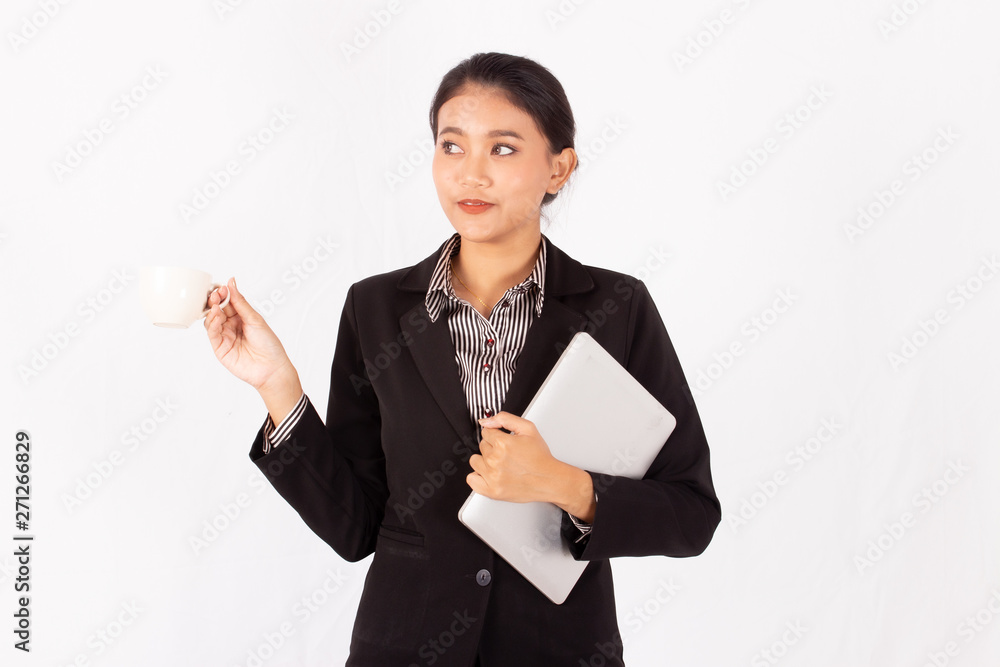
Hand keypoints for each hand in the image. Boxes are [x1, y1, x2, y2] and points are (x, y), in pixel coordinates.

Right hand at [204, 278, 298, 394]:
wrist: (272, 367)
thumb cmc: (269, 344)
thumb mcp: (255, 319)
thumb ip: (240, 302)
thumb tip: (231, 282)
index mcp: (241, 317)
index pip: (227, 302)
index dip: (223, 294)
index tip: (222, 287)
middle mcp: (231, 326)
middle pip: (217, 310)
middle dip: (214, 300)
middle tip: (216, 294)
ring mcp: (224, 337)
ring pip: (211, 320)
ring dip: (212, 311)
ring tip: (216, 305)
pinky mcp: (220, 348)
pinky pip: (212, 333)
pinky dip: (212, 323)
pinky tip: (216, 316)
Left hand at [469, 412, 595, 520]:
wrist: (549, 480)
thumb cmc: (540, 457)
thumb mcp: (528, 428)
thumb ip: (505, 419)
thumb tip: (486, 421)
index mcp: (502, 443)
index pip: (485, 433)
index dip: (496, 436)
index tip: (503, 442)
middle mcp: (495, 460)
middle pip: (481, 446)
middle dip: (492, 448)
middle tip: (506, 454)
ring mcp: (492, 476)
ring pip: (475, 461)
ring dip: (484, 461)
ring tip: (499, 464)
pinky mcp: (491, 490)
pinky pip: (472, 480)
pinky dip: (478, 477)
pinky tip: (490, 474)